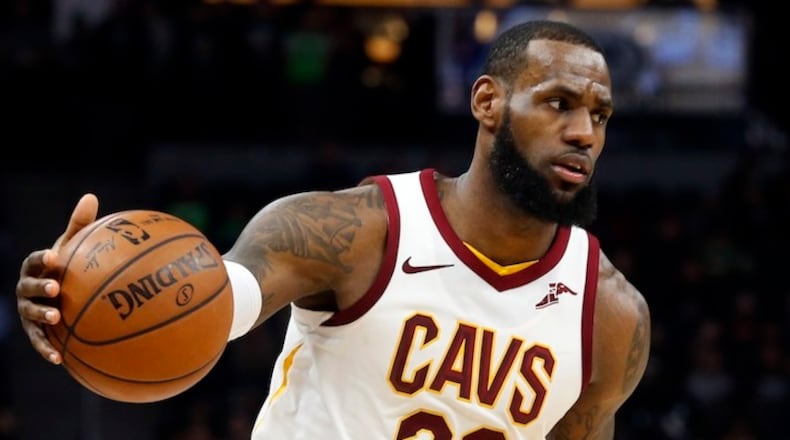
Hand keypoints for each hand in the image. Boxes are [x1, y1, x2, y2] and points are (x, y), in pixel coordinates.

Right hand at [15, 193, 98, 364]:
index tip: (54, 256)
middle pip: (28, 288)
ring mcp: (28, 311)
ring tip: (57, 318)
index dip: (42, 259)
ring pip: (30, 314)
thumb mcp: (73, 247)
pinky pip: (39, 341)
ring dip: (42, 316)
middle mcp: (27, 289)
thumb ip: (80, 226)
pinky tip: (59, 359)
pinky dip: (47, 349)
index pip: (34, 261)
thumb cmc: (68, 266)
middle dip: (39, 288)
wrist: (62, 294)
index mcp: (36, 268)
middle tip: (55, 289)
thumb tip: (91, 196)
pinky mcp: (36, 331)